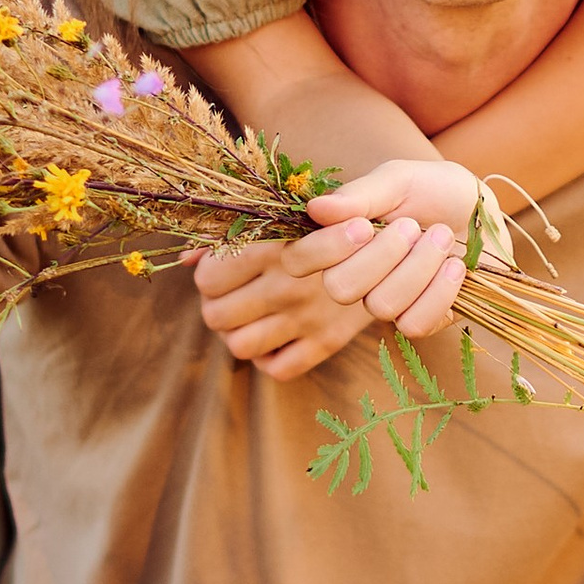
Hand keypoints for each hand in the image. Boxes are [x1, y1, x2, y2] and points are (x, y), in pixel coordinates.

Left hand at [190, 230, 374, 380]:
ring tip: (248, 317)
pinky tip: (274, 337)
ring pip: (240, 346)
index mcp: (274, 248)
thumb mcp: (289, 215)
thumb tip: (185, 258)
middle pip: (216, 316)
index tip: (221, 270)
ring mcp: (307, 319)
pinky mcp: (327, 342)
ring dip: (236, 334)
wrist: (398, 244)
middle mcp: (287, 286)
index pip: (208, 279)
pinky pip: (278, 368)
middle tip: (230, 297)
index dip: (207, 277)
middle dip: (215, 308)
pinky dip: (268, 357)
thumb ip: (234, 232)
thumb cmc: (336, 222)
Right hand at [304, 157, 481, 341]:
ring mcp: (387, 302)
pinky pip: (414, 323)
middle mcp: (354, 276)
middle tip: (412, 226)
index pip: (299, 260)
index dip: (324, 249)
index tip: (362, 225)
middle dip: (381, 256)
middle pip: (339, 288)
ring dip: (418, 267)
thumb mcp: (399, 180)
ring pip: (380, 306)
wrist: (485, 212)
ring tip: (443, 237)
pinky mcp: (421, 320)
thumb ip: (359, 195)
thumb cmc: (434, 191)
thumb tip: (315, 208)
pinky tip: (456, 267)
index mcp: (337, 239)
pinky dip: (439, 292)